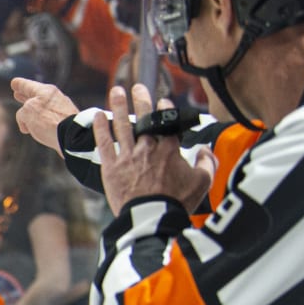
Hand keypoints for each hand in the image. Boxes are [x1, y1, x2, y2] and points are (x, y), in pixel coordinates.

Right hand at [9, 77, 79, 153]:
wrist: (72, 135)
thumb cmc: (49, 121)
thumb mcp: (27, 112)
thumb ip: (22, 113)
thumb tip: (26, 122)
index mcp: (44, 91)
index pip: (27, 86)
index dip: (19, 84)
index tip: (14, 82)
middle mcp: (54, 98)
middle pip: (36, 96)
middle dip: (25, 96)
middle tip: (17, 94)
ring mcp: (61, 109)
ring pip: (42, 109)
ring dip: (33, 113)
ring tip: (26, 116)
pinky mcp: (65, 122)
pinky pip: (49, 120)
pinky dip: (41, 123)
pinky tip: (37, 130)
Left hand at [92, 84, 215, 215]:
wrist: (152, 218)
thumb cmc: (178, 202)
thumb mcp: (202, 182)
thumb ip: (207, 162)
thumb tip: (206, 149)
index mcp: (170, 149)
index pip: (167, 123)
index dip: (164, 110)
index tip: (162, 100)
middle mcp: (148, 148)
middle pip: (144, 119)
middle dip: (141, 100)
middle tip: (137, 87)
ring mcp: (128, 156)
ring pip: (122, 126)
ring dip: (118, 106)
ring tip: (116, 91)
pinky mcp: (111, 167)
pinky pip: (104, 143)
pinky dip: (100, 128)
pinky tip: (97, 115)